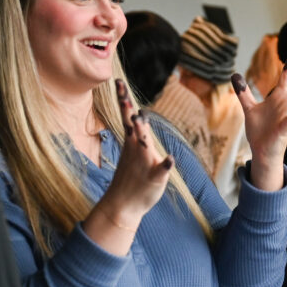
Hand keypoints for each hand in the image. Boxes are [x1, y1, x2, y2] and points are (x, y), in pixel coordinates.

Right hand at [96, 80, 175, 228]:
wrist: (123, 205)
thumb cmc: (132, 176)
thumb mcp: (134, 151)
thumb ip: (138, 133)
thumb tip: (138, 114)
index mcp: (133, 142)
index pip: (128, 117)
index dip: (123, 99)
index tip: (117, 81)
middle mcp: (137, 149)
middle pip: (133, 127)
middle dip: (128, 111)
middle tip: (123, 95)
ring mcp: (145, 163)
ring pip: (144, 145)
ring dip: (142, 134)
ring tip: (140, 119)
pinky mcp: (154, 178)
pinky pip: (160, 170)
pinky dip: (165, 165)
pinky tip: (169, 159)